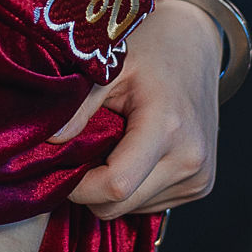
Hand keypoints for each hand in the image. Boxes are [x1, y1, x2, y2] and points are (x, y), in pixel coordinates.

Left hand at [56, 0, 220, 218]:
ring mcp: (199, 176)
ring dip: (114, 188)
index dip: (79, 186)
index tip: (60, 166)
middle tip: (80, 153)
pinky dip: (135, 186)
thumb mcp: (109, 67)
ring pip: (134, 208)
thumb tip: (49, 143)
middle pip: (121, 206)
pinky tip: (133, 153)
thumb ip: (79, 107)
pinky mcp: (201, 184)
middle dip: (90, 189)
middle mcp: (189, 159)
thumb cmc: (151, 48)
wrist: (196, 43)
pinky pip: (152, 204)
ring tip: (113, 145)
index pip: (115, 186)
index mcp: (167, 127)